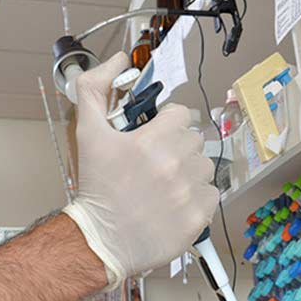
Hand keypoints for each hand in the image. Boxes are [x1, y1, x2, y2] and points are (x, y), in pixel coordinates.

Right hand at [62, 52, 218, 288]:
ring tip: (166, 184)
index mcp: (153, 141)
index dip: (168, 123)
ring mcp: (190, 192)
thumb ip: (95, 89)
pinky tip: (175, 203)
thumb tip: (117, 60)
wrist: (100, 240)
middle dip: (179, 147)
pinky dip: (197, 198)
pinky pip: (212, 195)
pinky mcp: (199, 217)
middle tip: (158, 163)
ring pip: (205, 167)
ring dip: (190, 172)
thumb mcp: (87, 133)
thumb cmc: (96, 188)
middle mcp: (176, 165)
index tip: (155, 137)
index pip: (181, 115)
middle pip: (195, 140)